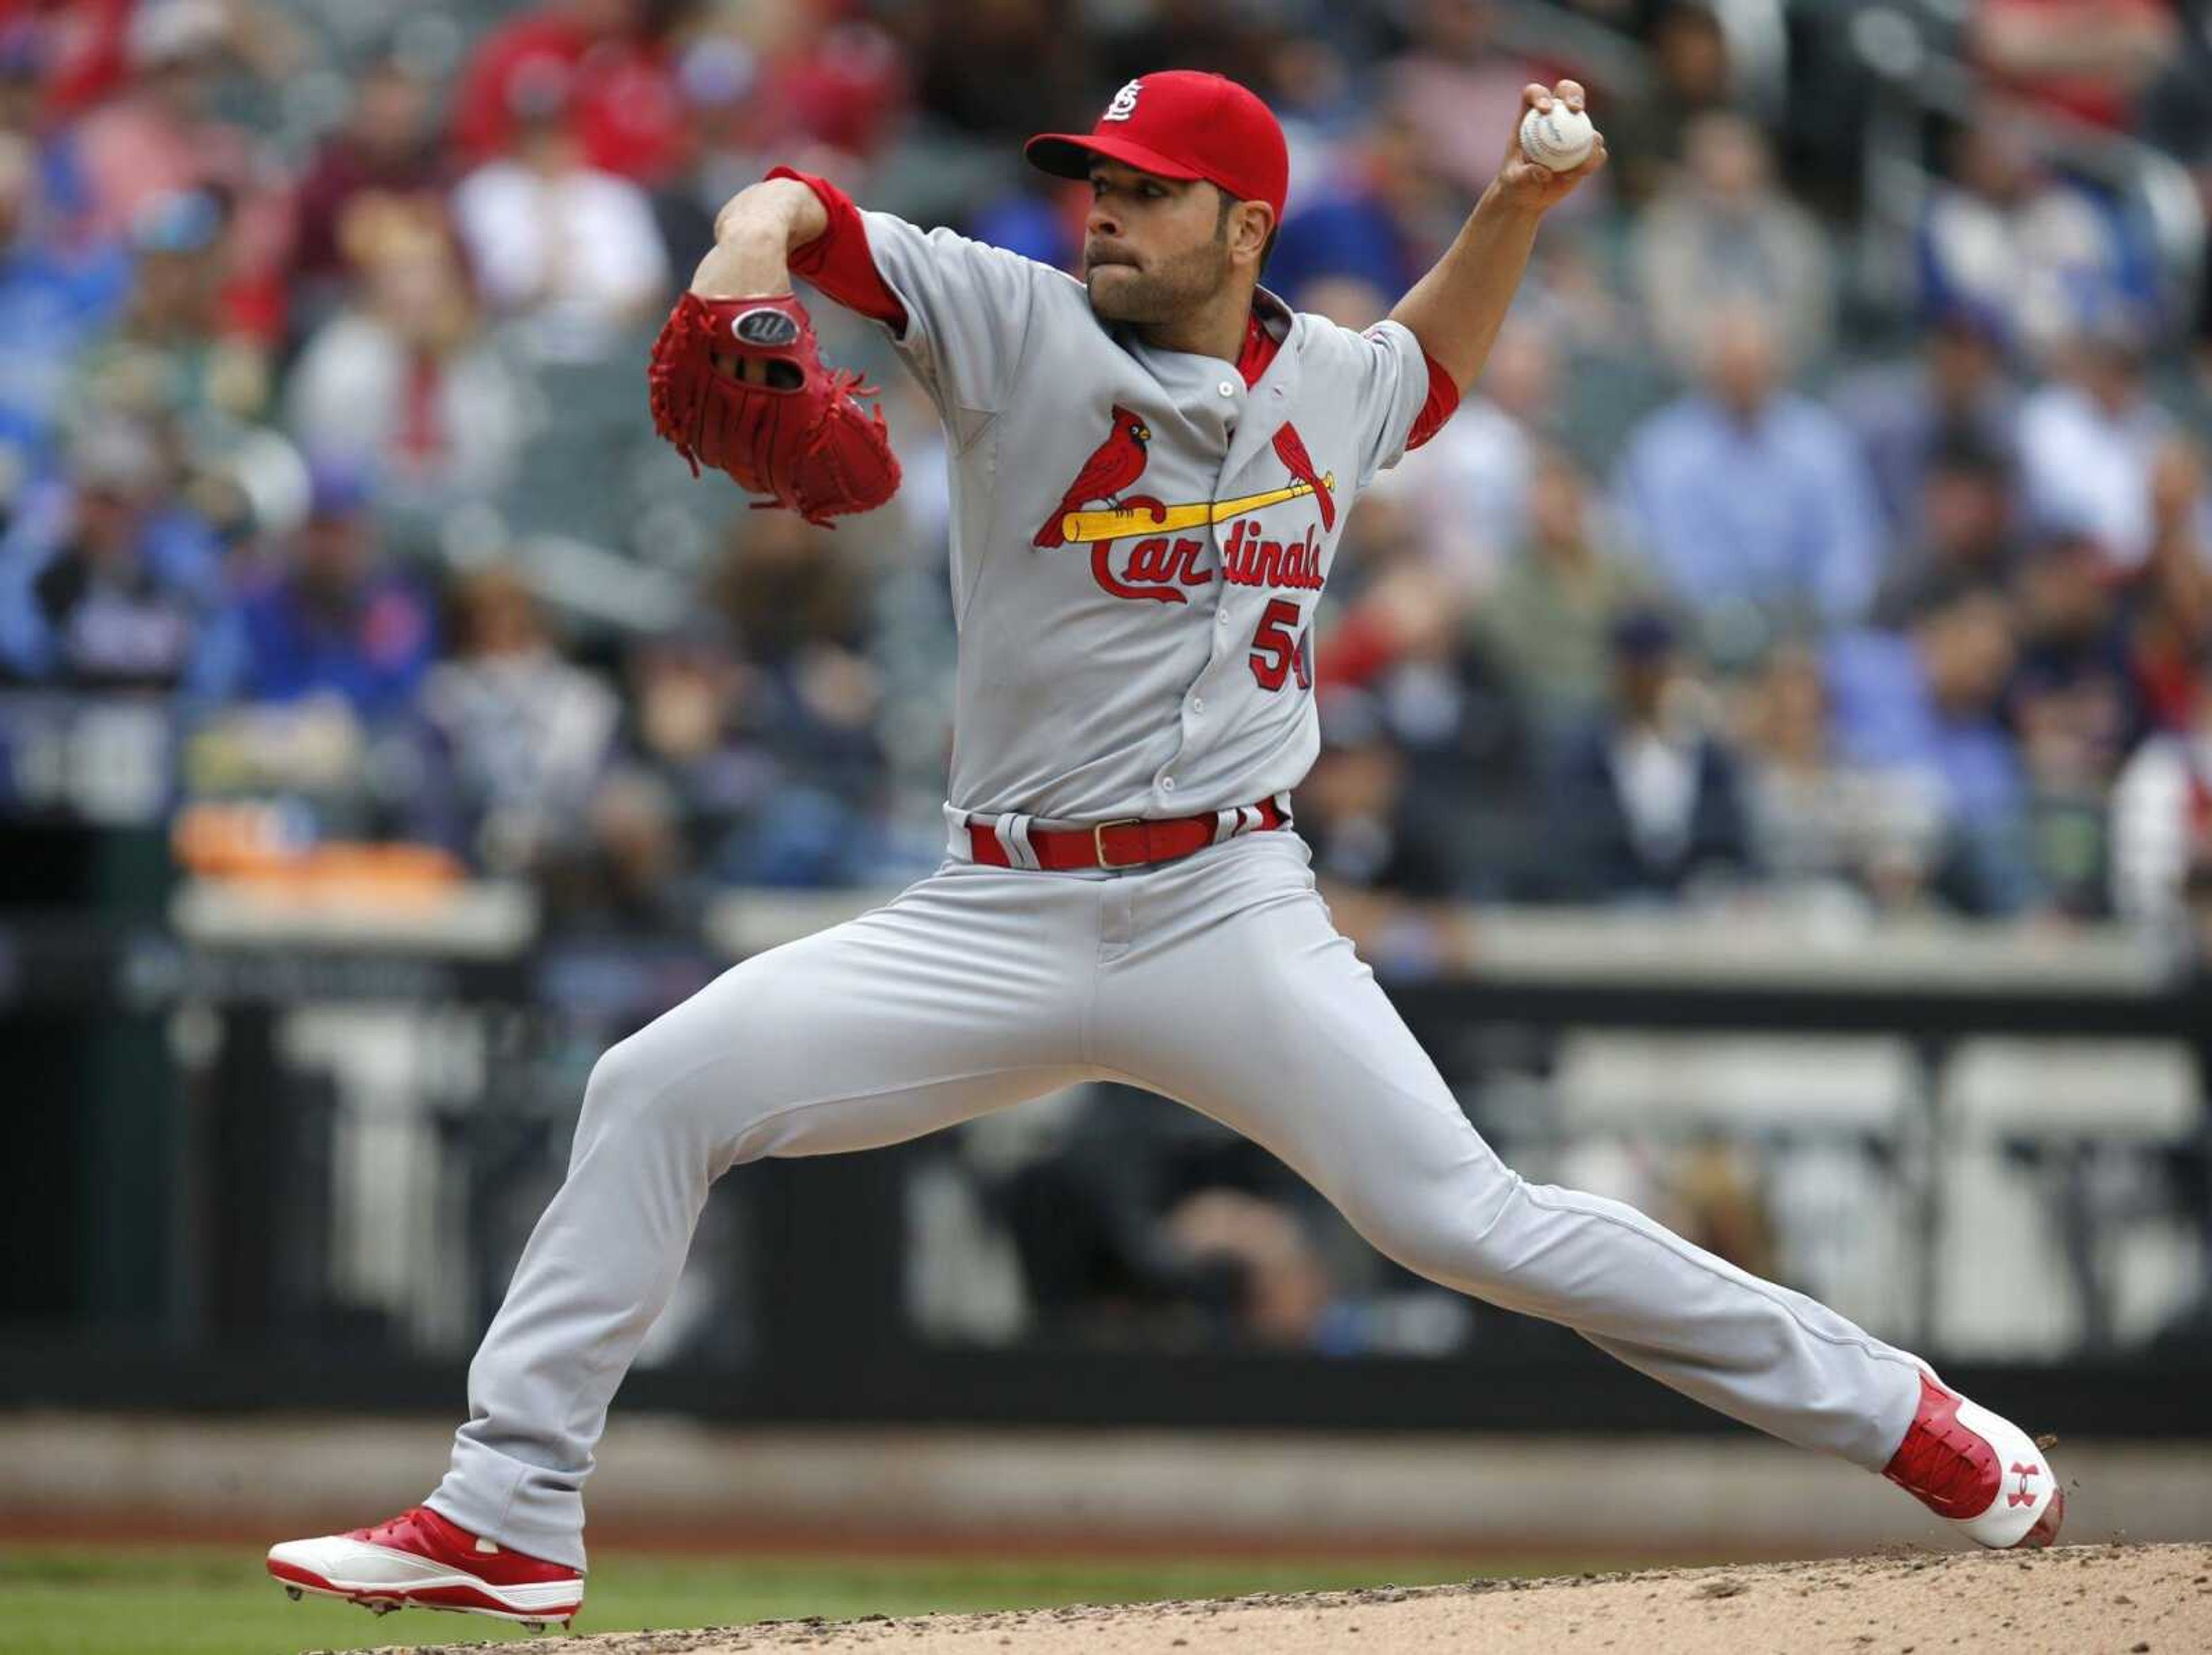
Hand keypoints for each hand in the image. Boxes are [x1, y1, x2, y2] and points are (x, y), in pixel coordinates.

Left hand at [1493, 80, 1606, 212]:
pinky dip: (1593, 159)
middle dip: (1573, 94)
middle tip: (1575, 109)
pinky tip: (1582, 172)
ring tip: (1579, 162)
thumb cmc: (1516, 184)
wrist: (1529, 196)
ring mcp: (1572, 131)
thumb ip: (1524, 175)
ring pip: (1587, 121)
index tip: (1545, 109)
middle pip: (1566, 92)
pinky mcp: (1586, 150)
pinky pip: (1595, 150)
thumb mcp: (1514, 182)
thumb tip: (1543, 172)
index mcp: (1530, 116)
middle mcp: (1554, 117)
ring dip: (1589, 136)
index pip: (1534, 94)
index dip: (1540, 94)